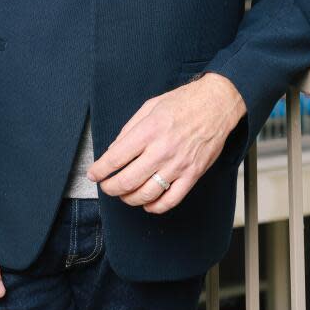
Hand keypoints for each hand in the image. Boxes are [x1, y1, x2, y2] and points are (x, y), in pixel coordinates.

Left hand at [86, 71, 246, 212]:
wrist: (216, 104)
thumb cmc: (183, 102)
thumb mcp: (150, 106)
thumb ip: (129, 129)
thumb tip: (113, 150)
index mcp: (149, 130)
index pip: (116, 158)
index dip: (100, 170)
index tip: (93, 174)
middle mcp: (162, 150)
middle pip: (127, 181)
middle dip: (110, 188)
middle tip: (106, 186)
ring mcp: (178, 165)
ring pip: (146, 195)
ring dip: (129, 199)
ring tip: (124, 195)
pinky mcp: (192, 175)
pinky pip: (171, 200)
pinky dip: (155, 207)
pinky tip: (147, 203)